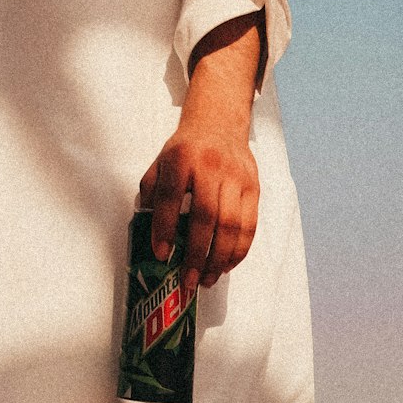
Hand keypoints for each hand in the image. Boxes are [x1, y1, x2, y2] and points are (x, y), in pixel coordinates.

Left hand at [140, 120, 258, 293]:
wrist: (219, 123)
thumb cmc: (186, 149)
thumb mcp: (160, 160)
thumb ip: (151, 191)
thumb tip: (148, 228)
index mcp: (180, 158)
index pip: (170, 197)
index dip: (164, 228)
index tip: (161, 255)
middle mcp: (210, 167)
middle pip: (205, 216)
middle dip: (196, 254)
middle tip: (188, 280)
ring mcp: (235, 177)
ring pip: (231, 225)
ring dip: (219, 258)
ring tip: (207, 279)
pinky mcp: (253, 187)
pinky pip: (249, 226)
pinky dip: (238, 251)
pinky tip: (226, 264)